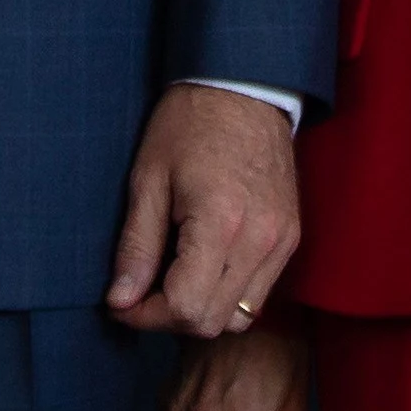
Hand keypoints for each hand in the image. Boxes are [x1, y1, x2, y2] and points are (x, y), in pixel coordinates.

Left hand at [105, 86, 300, 338]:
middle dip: (169, 318)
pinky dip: (227, 295)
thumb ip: (136, 247)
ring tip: (171, 280)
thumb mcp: (148, 179)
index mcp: (221, 223)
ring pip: (238, 317)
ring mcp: (282, 242)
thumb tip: (120, 301)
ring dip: (200, 311)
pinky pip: (259, 293)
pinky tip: (202, 267)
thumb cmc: (190, 124)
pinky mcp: (291, 238)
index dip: (145, 316)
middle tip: (140, 294)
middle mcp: (260, 240)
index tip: (122, 302)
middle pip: (212, 322)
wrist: (245, 88)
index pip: (185, 308)